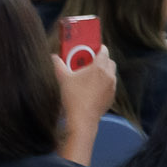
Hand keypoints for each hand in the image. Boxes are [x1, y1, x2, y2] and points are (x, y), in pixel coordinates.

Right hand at [52, 47, 116, 164]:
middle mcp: (109, 75)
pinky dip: (104, 83)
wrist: (82, 118)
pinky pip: (110, 85)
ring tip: (90, 76)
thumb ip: (58, 64)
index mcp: (99, 67)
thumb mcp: (63, 78)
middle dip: (102, 60)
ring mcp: (112, 86)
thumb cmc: (73, 96)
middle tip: (89, 63)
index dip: (98, 48)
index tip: (92, 49)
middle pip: (109, 61)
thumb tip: (53, 57)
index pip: (104, 51)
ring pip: (111, 73)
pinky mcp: (112, 96)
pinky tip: (93, 88)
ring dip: (103, 72)